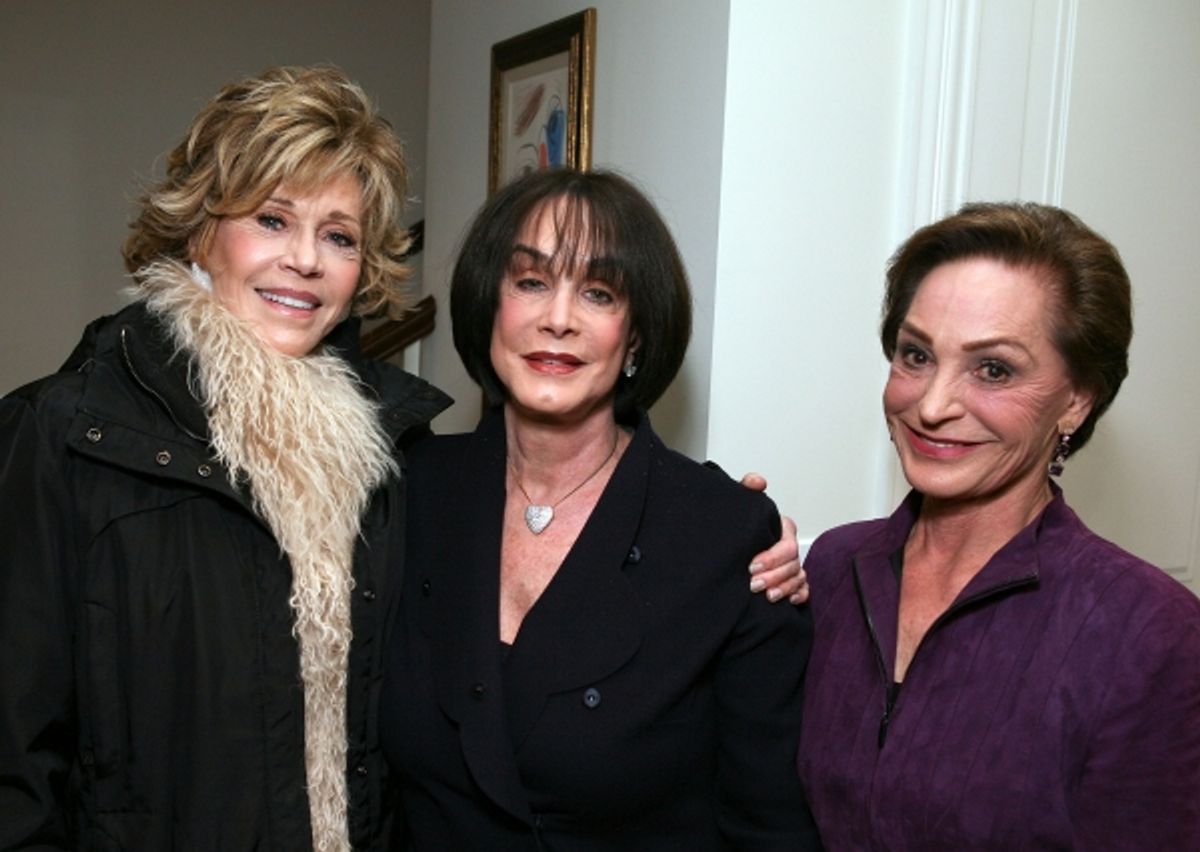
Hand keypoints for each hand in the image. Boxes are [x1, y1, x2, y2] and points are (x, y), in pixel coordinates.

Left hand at [739, 472, 808, 604]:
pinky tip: (788, 602)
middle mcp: (789, 548)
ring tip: (767, 596)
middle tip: (754, 584)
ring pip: (798, 578)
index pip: (787, 543)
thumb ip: (747, 487)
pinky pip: (804, 590)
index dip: (772, 556)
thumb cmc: (740, 525)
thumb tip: (757, 482)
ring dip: (785, 588)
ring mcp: (792, 565)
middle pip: (793, 563)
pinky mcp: (792, 582)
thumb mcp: (741, 505)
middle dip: (775, 575)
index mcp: (782, 529)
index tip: (752, 565)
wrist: (730, 544)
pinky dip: (799, 596)